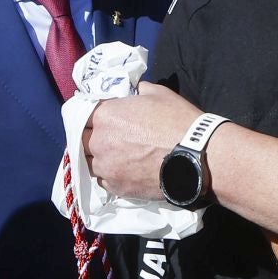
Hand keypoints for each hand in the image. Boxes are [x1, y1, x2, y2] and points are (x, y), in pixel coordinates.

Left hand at [80, 81, 203, 199]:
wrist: (195, 156)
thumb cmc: (177, 121)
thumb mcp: (158, 93)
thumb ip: (138, 91)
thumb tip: (135, 90)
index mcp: (105, 115)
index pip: (84, 113)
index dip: (92, 114)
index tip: (102, 117)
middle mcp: (99, 142)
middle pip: (82, 139)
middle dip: (92, 136)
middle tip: (109, 136)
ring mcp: (106, 168)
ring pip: (90, 162)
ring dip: (98, 157)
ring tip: (116, 156)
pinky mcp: (116, 188)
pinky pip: (103, 180)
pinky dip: (110, 174)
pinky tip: (124, 170)